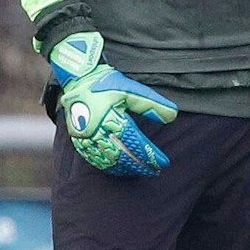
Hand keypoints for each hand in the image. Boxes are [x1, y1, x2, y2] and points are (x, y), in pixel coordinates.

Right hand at [48, 31, 177, 176]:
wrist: (78, 77)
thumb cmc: (106, 83)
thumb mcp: (132, 90)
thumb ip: (152, 104)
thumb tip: (172, 116)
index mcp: (112, 117)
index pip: (134, 143)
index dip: (149, 155)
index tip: (162, 163)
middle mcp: (97, 129)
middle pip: (121, 155)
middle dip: (138, 165)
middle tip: (153, 171)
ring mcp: (84, 135)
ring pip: (106, 158)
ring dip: (123, 168)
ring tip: (137, 171)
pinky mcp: (77, 137)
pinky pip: (91, 156)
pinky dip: (105, 164)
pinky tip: (115, 168)